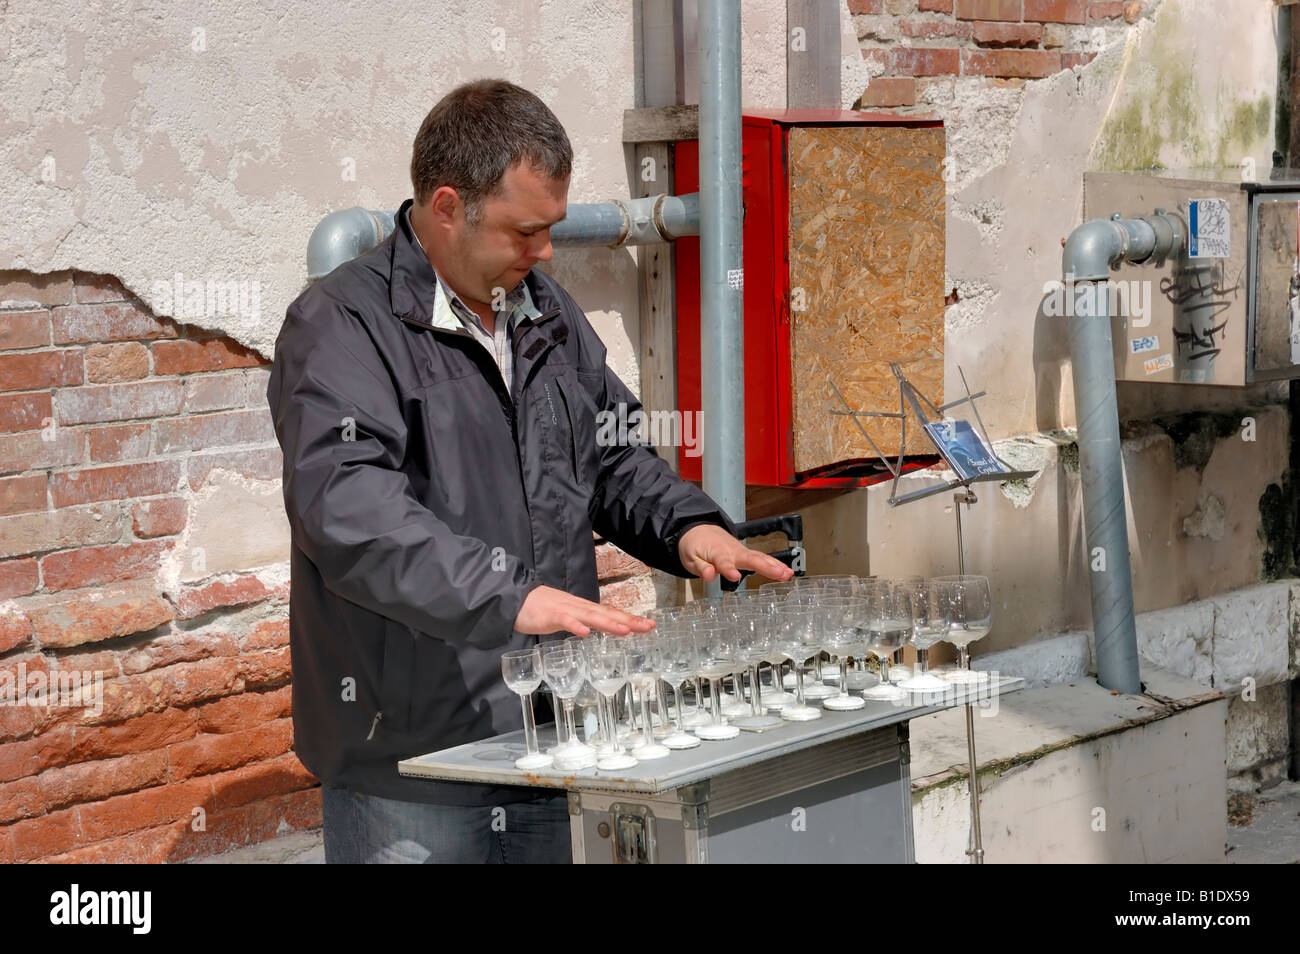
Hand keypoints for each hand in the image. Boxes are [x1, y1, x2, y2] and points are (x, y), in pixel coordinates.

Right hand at [514, 584, 655, 636]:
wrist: (514, 598)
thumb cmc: (540, 609)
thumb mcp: (566, 616)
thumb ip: (581, 622)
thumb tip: (595, 631)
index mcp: (583, 609)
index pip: (610, 614)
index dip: (630, 619)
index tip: (649, 625)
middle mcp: (579, 607)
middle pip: (607, 614)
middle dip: (629, 620)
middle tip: (649, 626)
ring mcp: (565, 610)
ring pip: (591, 616)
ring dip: (608, 623)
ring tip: (626, 630)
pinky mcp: (550, 615)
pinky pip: (565, 621)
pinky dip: (575, 626)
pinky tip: (585, 633)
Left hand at [678, 524, 795, 584]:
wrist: (699, 530)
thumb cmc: (695, 546)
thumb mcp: (690, 559)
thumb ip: (701, 568)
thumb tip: (709, 574)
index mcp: (717, 553)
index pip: (724, 562)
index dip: (729, 569)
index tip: (734, 577)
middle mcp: (733, 551)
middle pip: (751, 558)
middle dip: (765, 567)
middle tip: (779, 574)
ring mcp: (742, 551)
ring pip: (760, 557)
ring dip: (775, 566)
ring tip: (788, 574)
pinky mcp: (746, 553)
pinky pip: (762, 558)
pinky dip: (775, 564)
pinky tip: (787, 572)